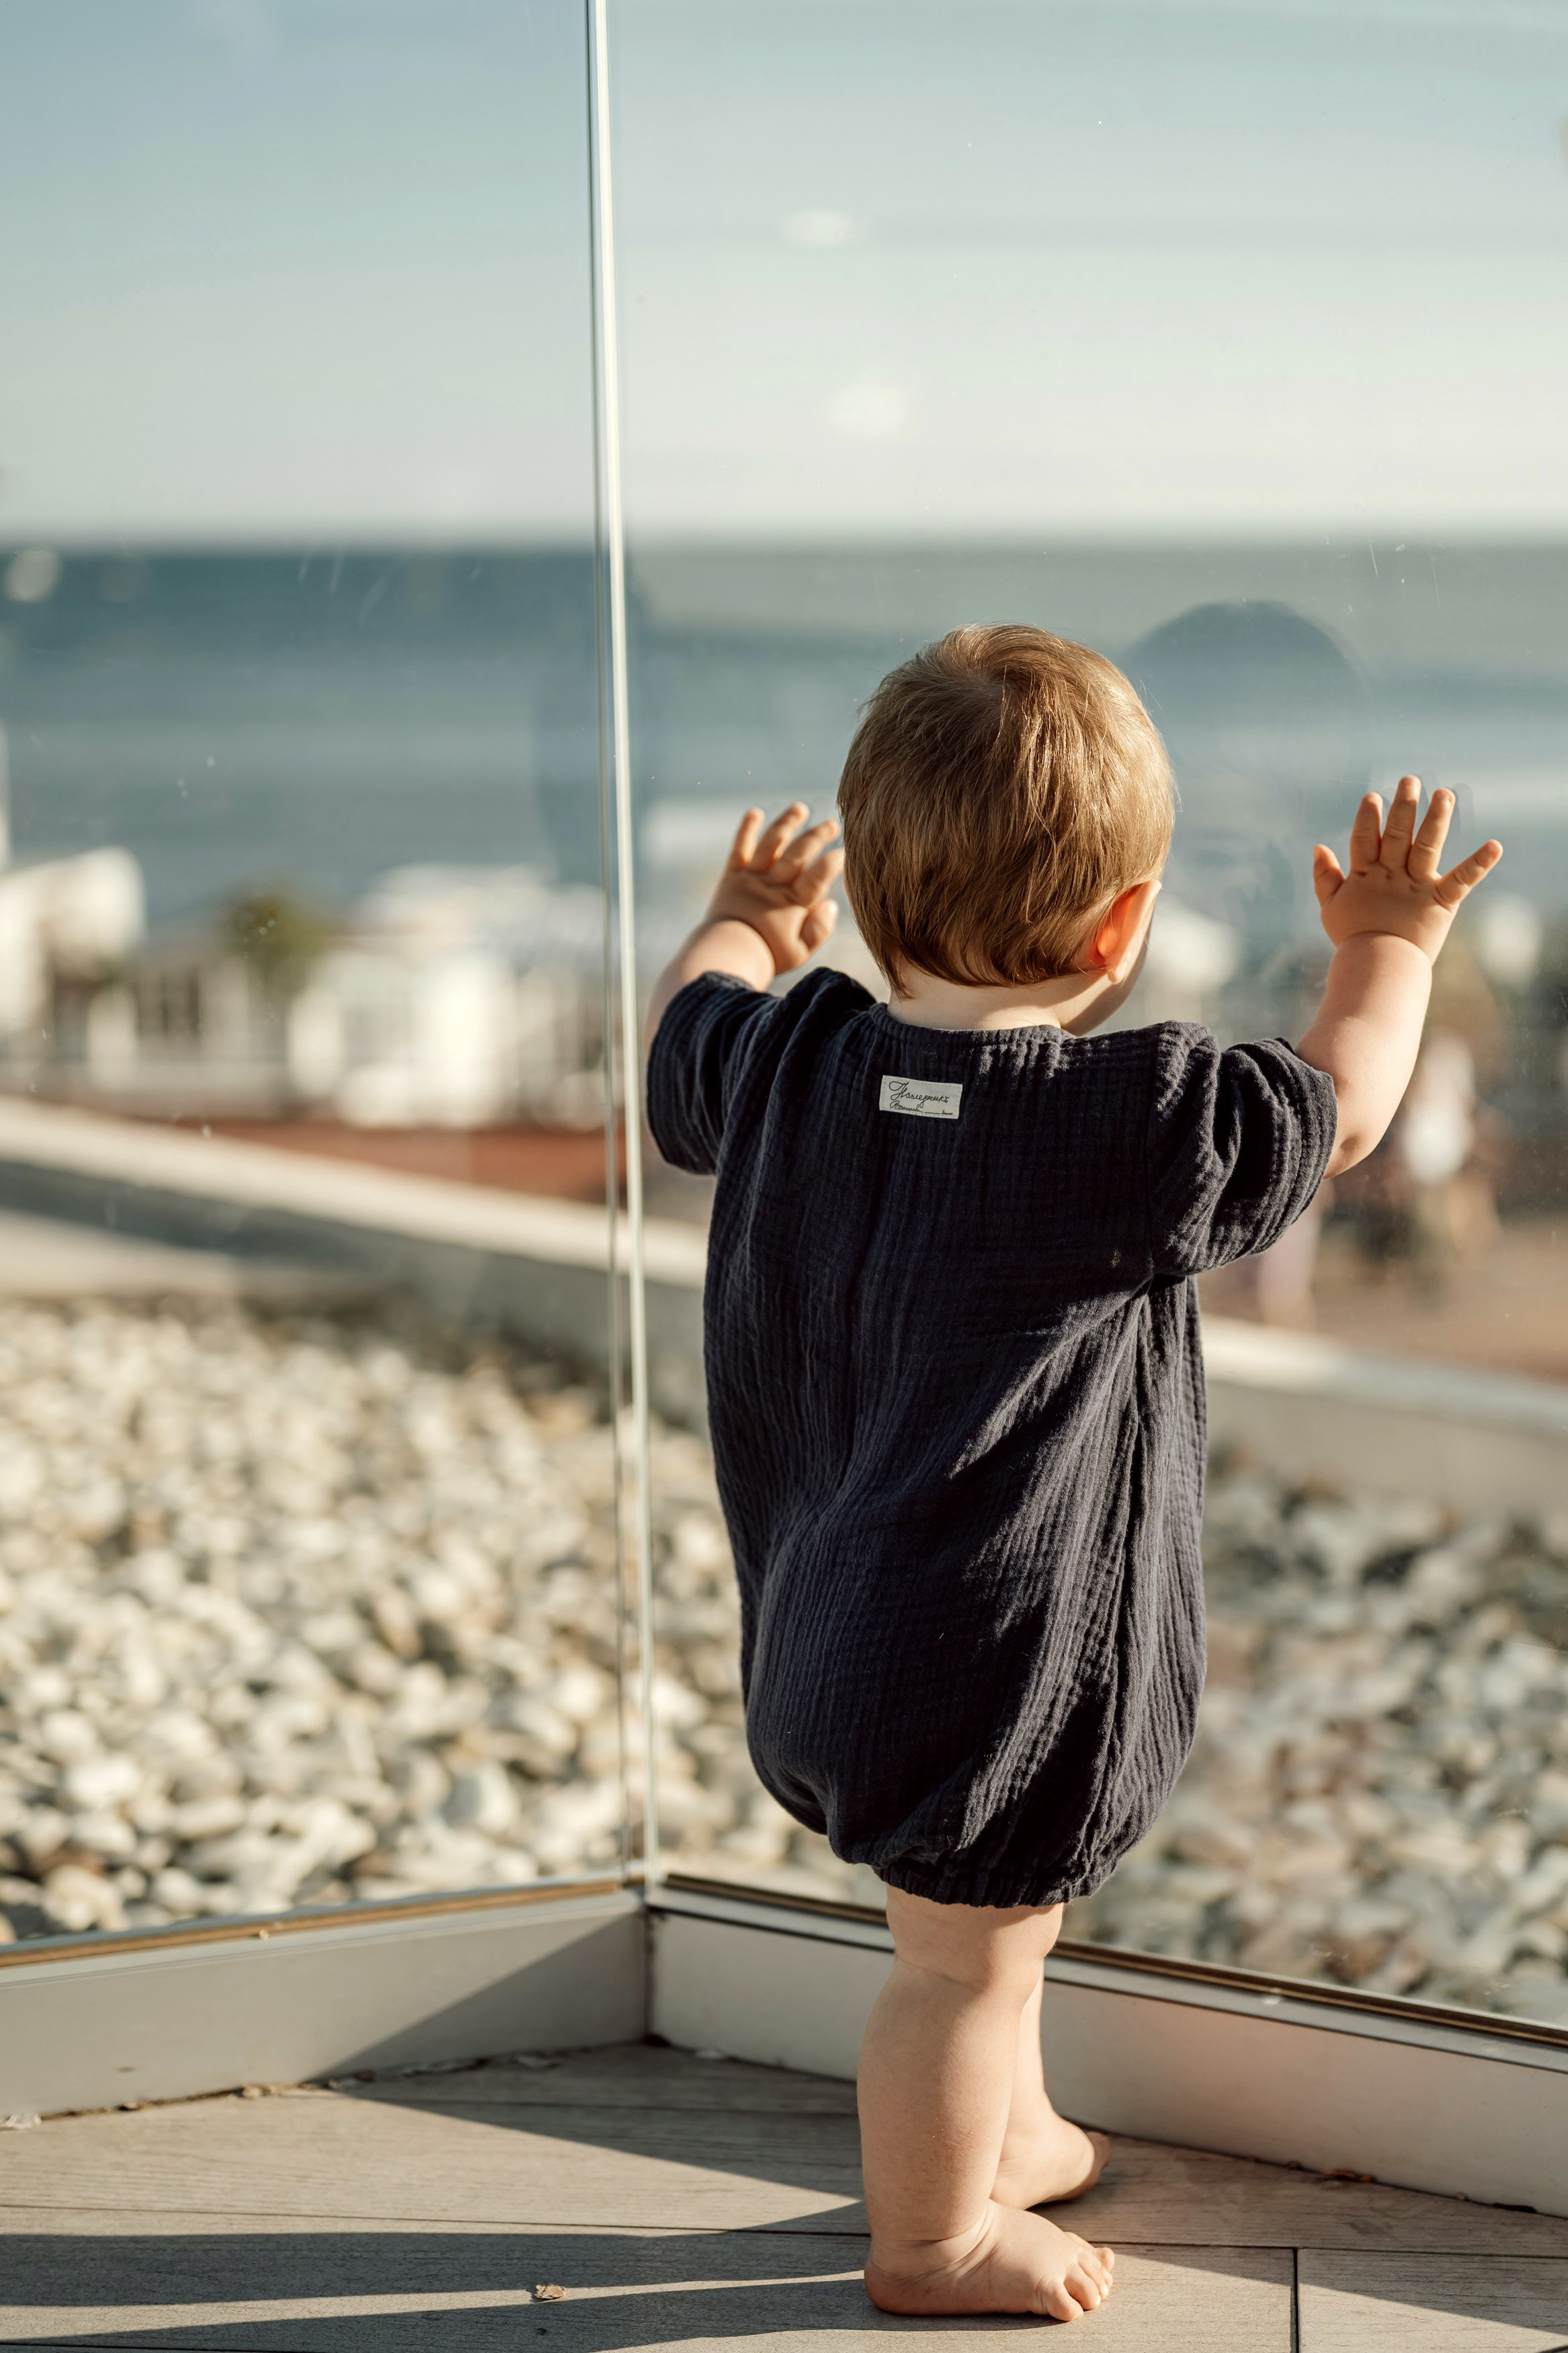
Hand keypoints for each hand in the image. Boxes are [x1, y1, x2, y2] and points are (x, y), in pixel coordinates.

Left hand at [705, 802, 843, 977]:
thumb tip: (830, 904)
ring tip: (799, 808)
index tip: (845, 852)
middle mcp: (774, 884)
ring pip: (772, 843)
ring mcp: (753, 877)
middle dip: (818, 836)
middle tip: (833, 824)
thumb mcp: (801, 951)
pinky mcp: (733, 876)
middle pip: (799, 853)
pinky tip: (755, 812)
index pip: (818, 876)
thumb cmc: (767, 956)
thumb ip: (819, 928)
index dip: (833, 862)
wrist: (726, 955)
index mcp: (794, 903)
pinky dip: (747, 829)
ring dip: (787, 823)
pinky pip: (740, 848)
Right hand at [1313, 777, 1501, 962]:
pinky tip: (1495, 846)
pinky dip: (1479, 863)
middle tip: (1411, 781)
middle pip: (1397, 834)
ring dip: (1436, 819)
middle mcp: (1392, 875)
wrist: (1377, 968)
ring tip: (1444, 794)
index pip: (1365, 838)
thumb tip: (1319, 847)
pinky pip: (1462, 880)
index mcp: (1365, 875)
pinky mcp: (1441, 902)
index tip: (1373, 797)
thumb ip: (1324, 877)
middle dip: (1404, 805)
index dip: (1368, 817)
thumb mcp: (1331, 908)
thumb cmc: (1353, 939)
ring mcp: (1417, 887)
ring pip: (1426, 846)